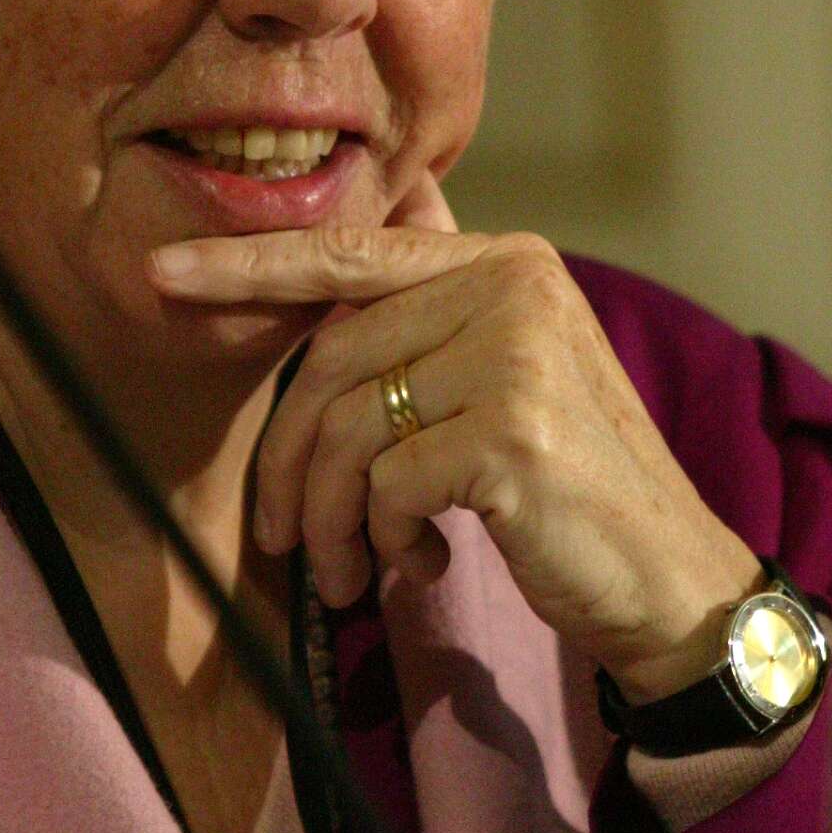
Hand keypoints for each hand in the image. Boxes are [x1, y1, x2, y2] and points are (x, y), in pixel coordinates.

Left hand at [147, 200, 761, 700]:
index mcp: (507, 260)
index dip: (247, 264)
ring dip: (330, 519)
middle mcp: (515, 285)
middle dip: (287, 459)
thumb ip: (427, 321)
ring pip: (348, 426)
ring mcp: (517, 352)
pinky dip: (385, 540)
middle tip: (282, 537)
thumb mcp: (504, 380)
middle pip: (331, 355)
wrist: (669, 580)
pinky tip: (421, 566)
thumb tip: (326, 262)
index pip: (349, 252)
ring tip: (348, 573)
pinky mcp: (512, 430)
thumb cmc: (569, 489)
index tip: (162, 269)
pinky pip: (386, 483)